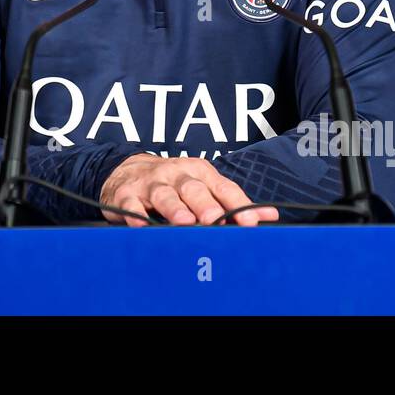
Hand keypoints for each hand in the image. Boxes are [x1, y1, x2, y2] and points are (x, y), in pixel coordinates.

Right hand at [99, 154, 279, 226]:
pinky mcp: (127, 195)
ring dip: (174, 208)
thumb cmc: (172, 183)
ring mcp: (150, 184)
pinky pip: (131, 205)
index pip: (222, 186)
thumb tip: (270, 216)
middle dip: (206, 204)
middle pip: (193, 188)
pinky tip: (141, 225)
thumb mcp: (203, 186)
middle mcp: (176, 174)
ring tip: (184, 222)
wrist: (124, 170)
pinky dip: (136, 215)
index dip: (237, 203)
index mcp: (199, 172)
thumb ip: (233, 202)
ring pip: (164, 195)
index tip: (251, 222)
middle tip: (216, 220)